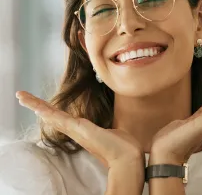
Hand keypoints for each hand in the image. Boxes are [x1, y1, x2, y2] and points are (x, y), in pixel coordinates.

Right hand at [16, 91, 143, 168]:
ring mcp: (76, 130)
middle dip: (36, 105)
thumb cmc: (122, 145)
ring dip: (36, 105)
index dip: (49, 110)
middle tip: (21, 96)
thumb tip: (111, 126)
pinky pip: (60, 119)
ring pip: (52, 115)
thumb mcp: (112, 130)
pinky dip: (47, 112)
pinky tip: (37, 107)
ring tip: (22, 97)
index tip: (39, 104)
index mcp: (82, 129)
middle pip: (51, 115)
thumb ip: (107, 127)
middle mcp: (76, 130)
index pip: (61, 117)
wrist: (127, 157)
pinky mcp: (80, 130)